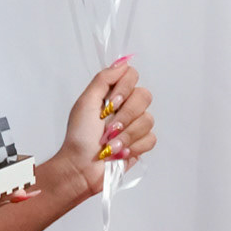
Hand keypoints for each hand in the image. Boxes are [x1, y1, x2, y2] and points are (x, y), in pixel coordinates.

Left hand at [49, 56, 155, 203]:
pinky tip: (120, 152)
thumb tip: (122, 62)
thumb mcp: (86, 102)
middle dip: (126, 115)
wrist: (82, 168)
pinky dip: (134, 147)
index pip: (132, 76)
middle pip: (144, 96)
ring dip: (127, 134)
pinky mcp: (140, 144)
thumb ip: (103, 80)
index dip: (125, 88)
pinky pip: (151, 138)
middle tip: (109, 128)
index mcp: (112, 94)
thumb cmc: (79, 136)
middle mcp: (126, 106)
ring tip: (111, 145)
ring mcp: (134, 125)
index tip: (111, 103)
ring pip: (148, 119)